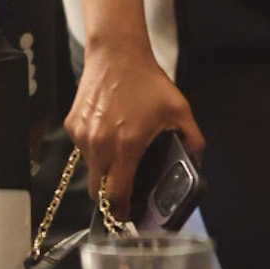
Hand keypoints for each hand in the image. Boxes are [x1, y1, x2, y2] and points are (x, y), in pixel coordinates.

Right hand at [63, 38, 203, 216]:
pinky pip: (83, 150)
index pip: (116, 195)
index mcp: (125, 146)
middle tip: (125, 189)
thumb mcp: (179, 109)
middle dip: (111, 196)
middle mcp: (99, 145)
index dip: (123, 211)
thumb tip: (197, 164)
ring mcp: (82, 136)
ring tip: (119, 153)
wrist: (116, 52)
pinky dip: (94, 149)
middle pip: (98, 192)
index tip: (130, 216)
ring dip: (104, 170)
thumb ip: (193, 139)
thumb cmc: (148, 82)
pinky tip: (108, 131)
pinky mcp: (72, 125)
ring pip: (90, 169)